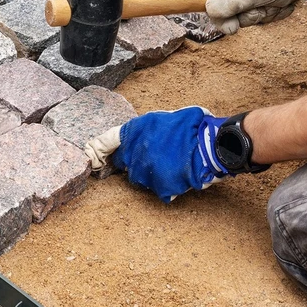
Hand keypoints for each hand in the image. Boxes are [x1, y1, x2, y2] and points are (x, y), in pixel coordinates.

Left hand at [84, 107, 231, 202]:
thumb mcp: (165, 117)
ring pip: (141, 178)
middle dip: (135, 161)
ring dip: (152, 174)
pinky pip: (159, 189)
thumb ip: (146, 129)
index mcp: (134, 131)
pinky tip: (180, 175)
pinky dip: (168, 186)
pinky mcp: (158, 186)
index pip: (105, 141)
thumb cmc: (194, 127)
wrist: (214, 143)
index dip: (97, 150)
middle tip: (156, 157)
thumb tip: (140, 137)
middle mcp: (135, 151)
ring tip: (172, 164)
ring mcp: (145, 170)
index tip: (92, 157)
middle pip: (125, 163)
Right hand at [205, 0, 306, 34]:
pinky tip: (281, 3)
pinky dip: (274, 13)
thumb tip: (213, 15)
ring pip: (249, 18)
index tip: (234, 23)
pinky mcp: (261, 2)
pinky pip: (262, 17)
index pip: (209, 6)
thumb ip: (231, 3)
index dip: (220, 17)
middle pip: (231, 17)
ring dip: (265, 14)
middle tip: (263, 5)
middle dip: (251, 16)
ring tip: (275, 1)